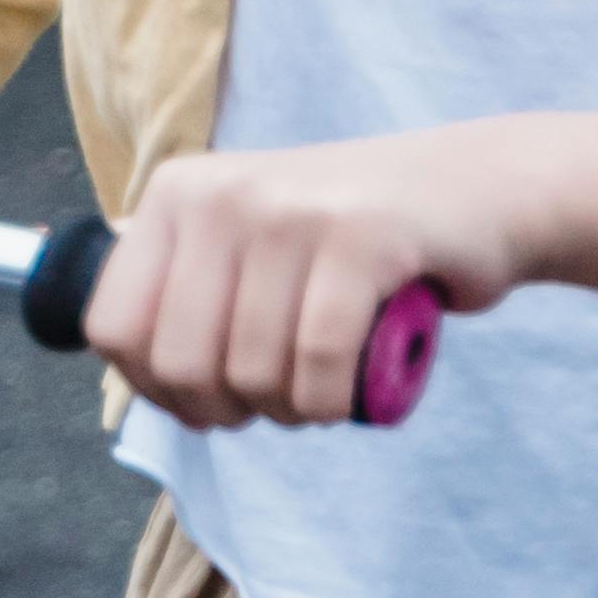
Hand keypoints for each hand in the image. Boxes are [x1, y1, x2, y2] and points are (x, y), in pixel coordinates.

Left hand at [85, 129, 544, 429]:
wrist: (484, 189)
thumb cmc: (360, 240)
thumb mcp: (250, 243)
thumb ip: (183, 289)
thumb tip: (115, 356)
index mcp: (179, 193)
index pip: (113, 329)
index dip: (158, 388)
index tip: (213, 393)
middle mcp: (222, 191)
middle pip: (180, 364)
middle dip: (232, 408)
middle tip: (282, 393)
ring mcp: (291, 208)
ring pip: (251, 373)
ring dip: (295, 407)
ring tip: (329, 376)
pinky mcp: (360, 233)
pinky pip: (318, 363)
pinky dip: (337, 397)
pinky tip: (362, 377)